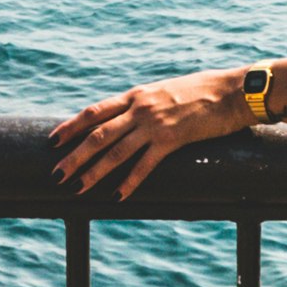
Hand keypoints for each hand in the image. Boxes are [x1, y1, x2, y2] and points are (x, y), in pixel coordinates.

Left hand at [54, 69, 250, 197]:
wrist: (233, 91)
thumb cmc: (203, 91)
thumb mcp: (166, 92)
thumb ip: (145, 104)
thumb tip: (129, 117)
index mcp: (136, 95)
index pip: (94, 112)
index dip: (71, 126)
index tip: (53, 141)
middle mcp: (140, 108)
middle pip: (97, 134)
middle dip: (74, 156)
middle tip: (56, 174)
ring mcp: (155, 124)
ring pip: (115, 151)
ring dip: (94, 172)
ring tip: (77, 188)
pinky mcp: (173, 139)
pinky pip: (145, 164)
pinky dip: (129, 181)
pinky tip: (117, 195)